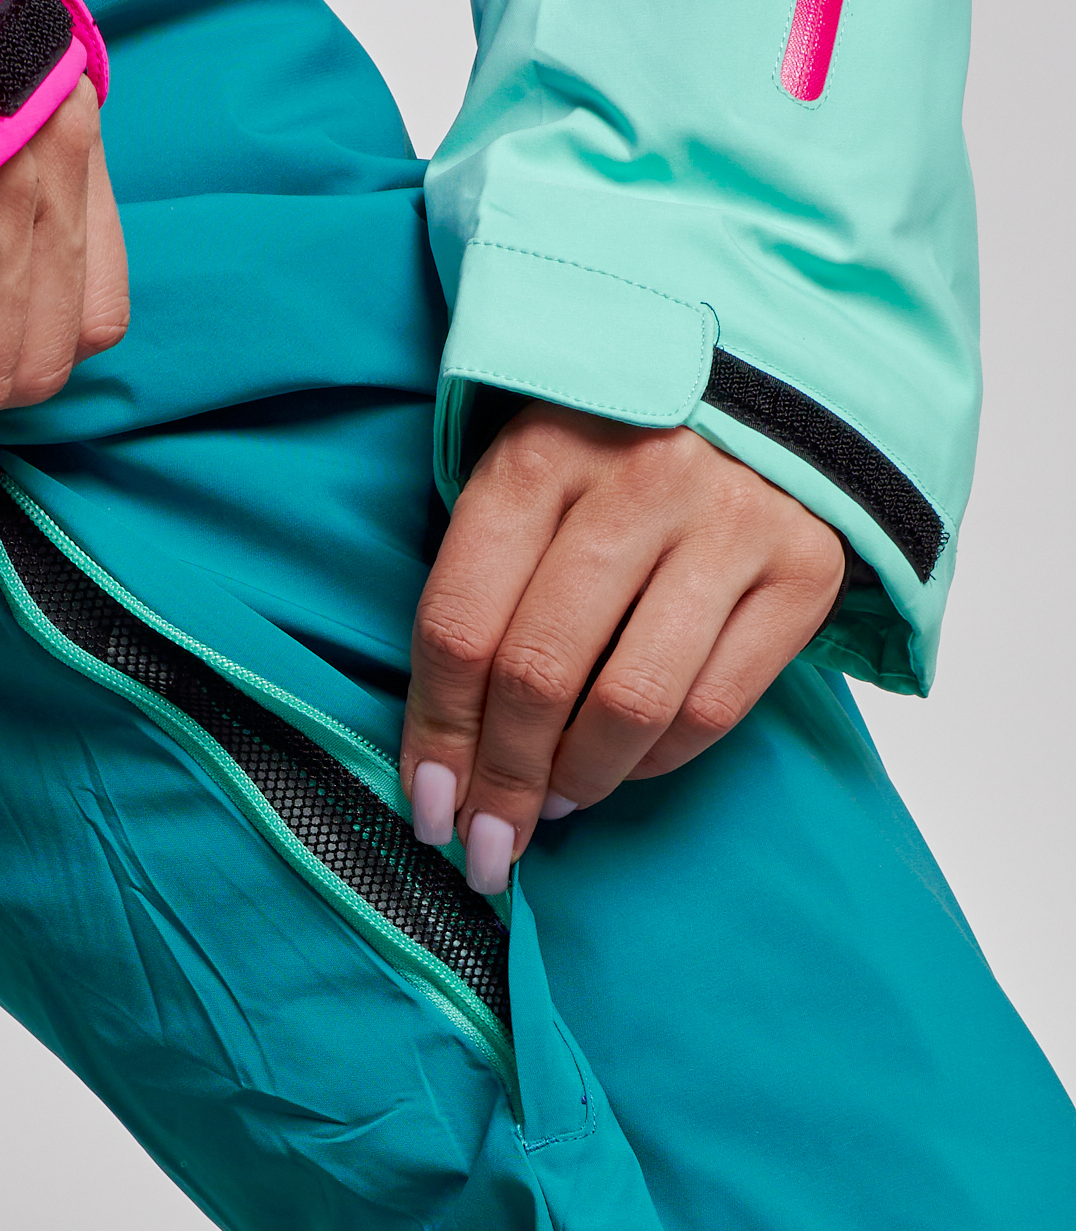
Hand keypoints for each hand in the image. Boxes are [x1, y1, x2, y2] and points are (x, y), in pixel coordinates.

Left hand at [400, 403, 844, 893]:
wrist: (766, 388)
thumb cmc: (610, 453)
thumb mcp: (528, 480)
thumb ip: (483, 588)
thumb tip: (445, 754)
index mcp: (541, 454)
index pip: (461, 623)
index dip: (436, 731)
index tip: (426, 802)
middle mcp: (639, 481)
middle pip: (540, 673)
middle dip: (501, 781)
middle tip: (486, 841)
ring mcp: (731, 522)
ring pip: (631, 705)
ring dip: (578, 782)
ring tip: (552, 805)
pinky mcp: (804, 567)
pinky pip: (713, 708)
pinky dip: (656, 762)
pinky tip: (623, 766)